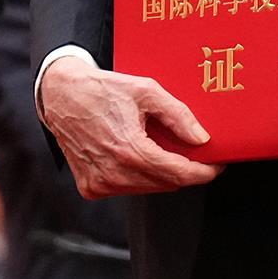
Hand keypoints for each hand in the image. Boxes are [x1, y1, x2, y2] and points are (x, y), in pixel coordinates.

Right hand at [38, 56, 222, 198]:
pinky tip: (135, 154)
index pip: (178, 173)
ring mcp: (100, 183)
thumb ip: (177, 115)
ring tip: (160, 148)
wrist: (60, 96)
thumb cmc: (103, 89)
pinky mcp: (91, 188)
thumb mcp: (146, 91)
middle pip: (166, 183)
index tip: (217, 166)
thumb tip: (201, 138)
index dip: (203, 172)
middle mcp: (113, 173)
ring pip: (148, 188)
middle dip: (184, 170)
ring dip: (161, 173)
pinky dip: (139, 175)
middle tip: (192, 152)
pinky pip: (127, 188)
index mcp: (129, 150)